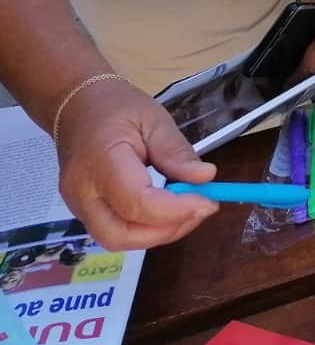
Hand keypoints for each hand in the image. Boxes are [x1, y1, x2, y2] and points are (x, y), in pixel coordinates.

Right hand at [55, 77, 217, 250]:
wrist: (76, 105)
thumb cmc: (116, 107)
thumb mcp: (154, 119)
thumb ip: (177, 152)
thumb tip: (205, 178)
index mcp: (101, 162)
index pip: (137, 203)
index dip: (176, 210)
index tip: (208, 202)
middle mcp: (82, 192)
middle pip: (120, 235)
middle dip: (166, 231)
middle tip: (201, 209)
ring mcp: (77, 205)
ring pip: (115, 239)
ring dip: (157, 234)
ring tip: (188, 211)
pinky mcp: (81, 210)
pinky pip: (113, 231)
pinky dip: (144, 230)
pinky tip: (167, 212)